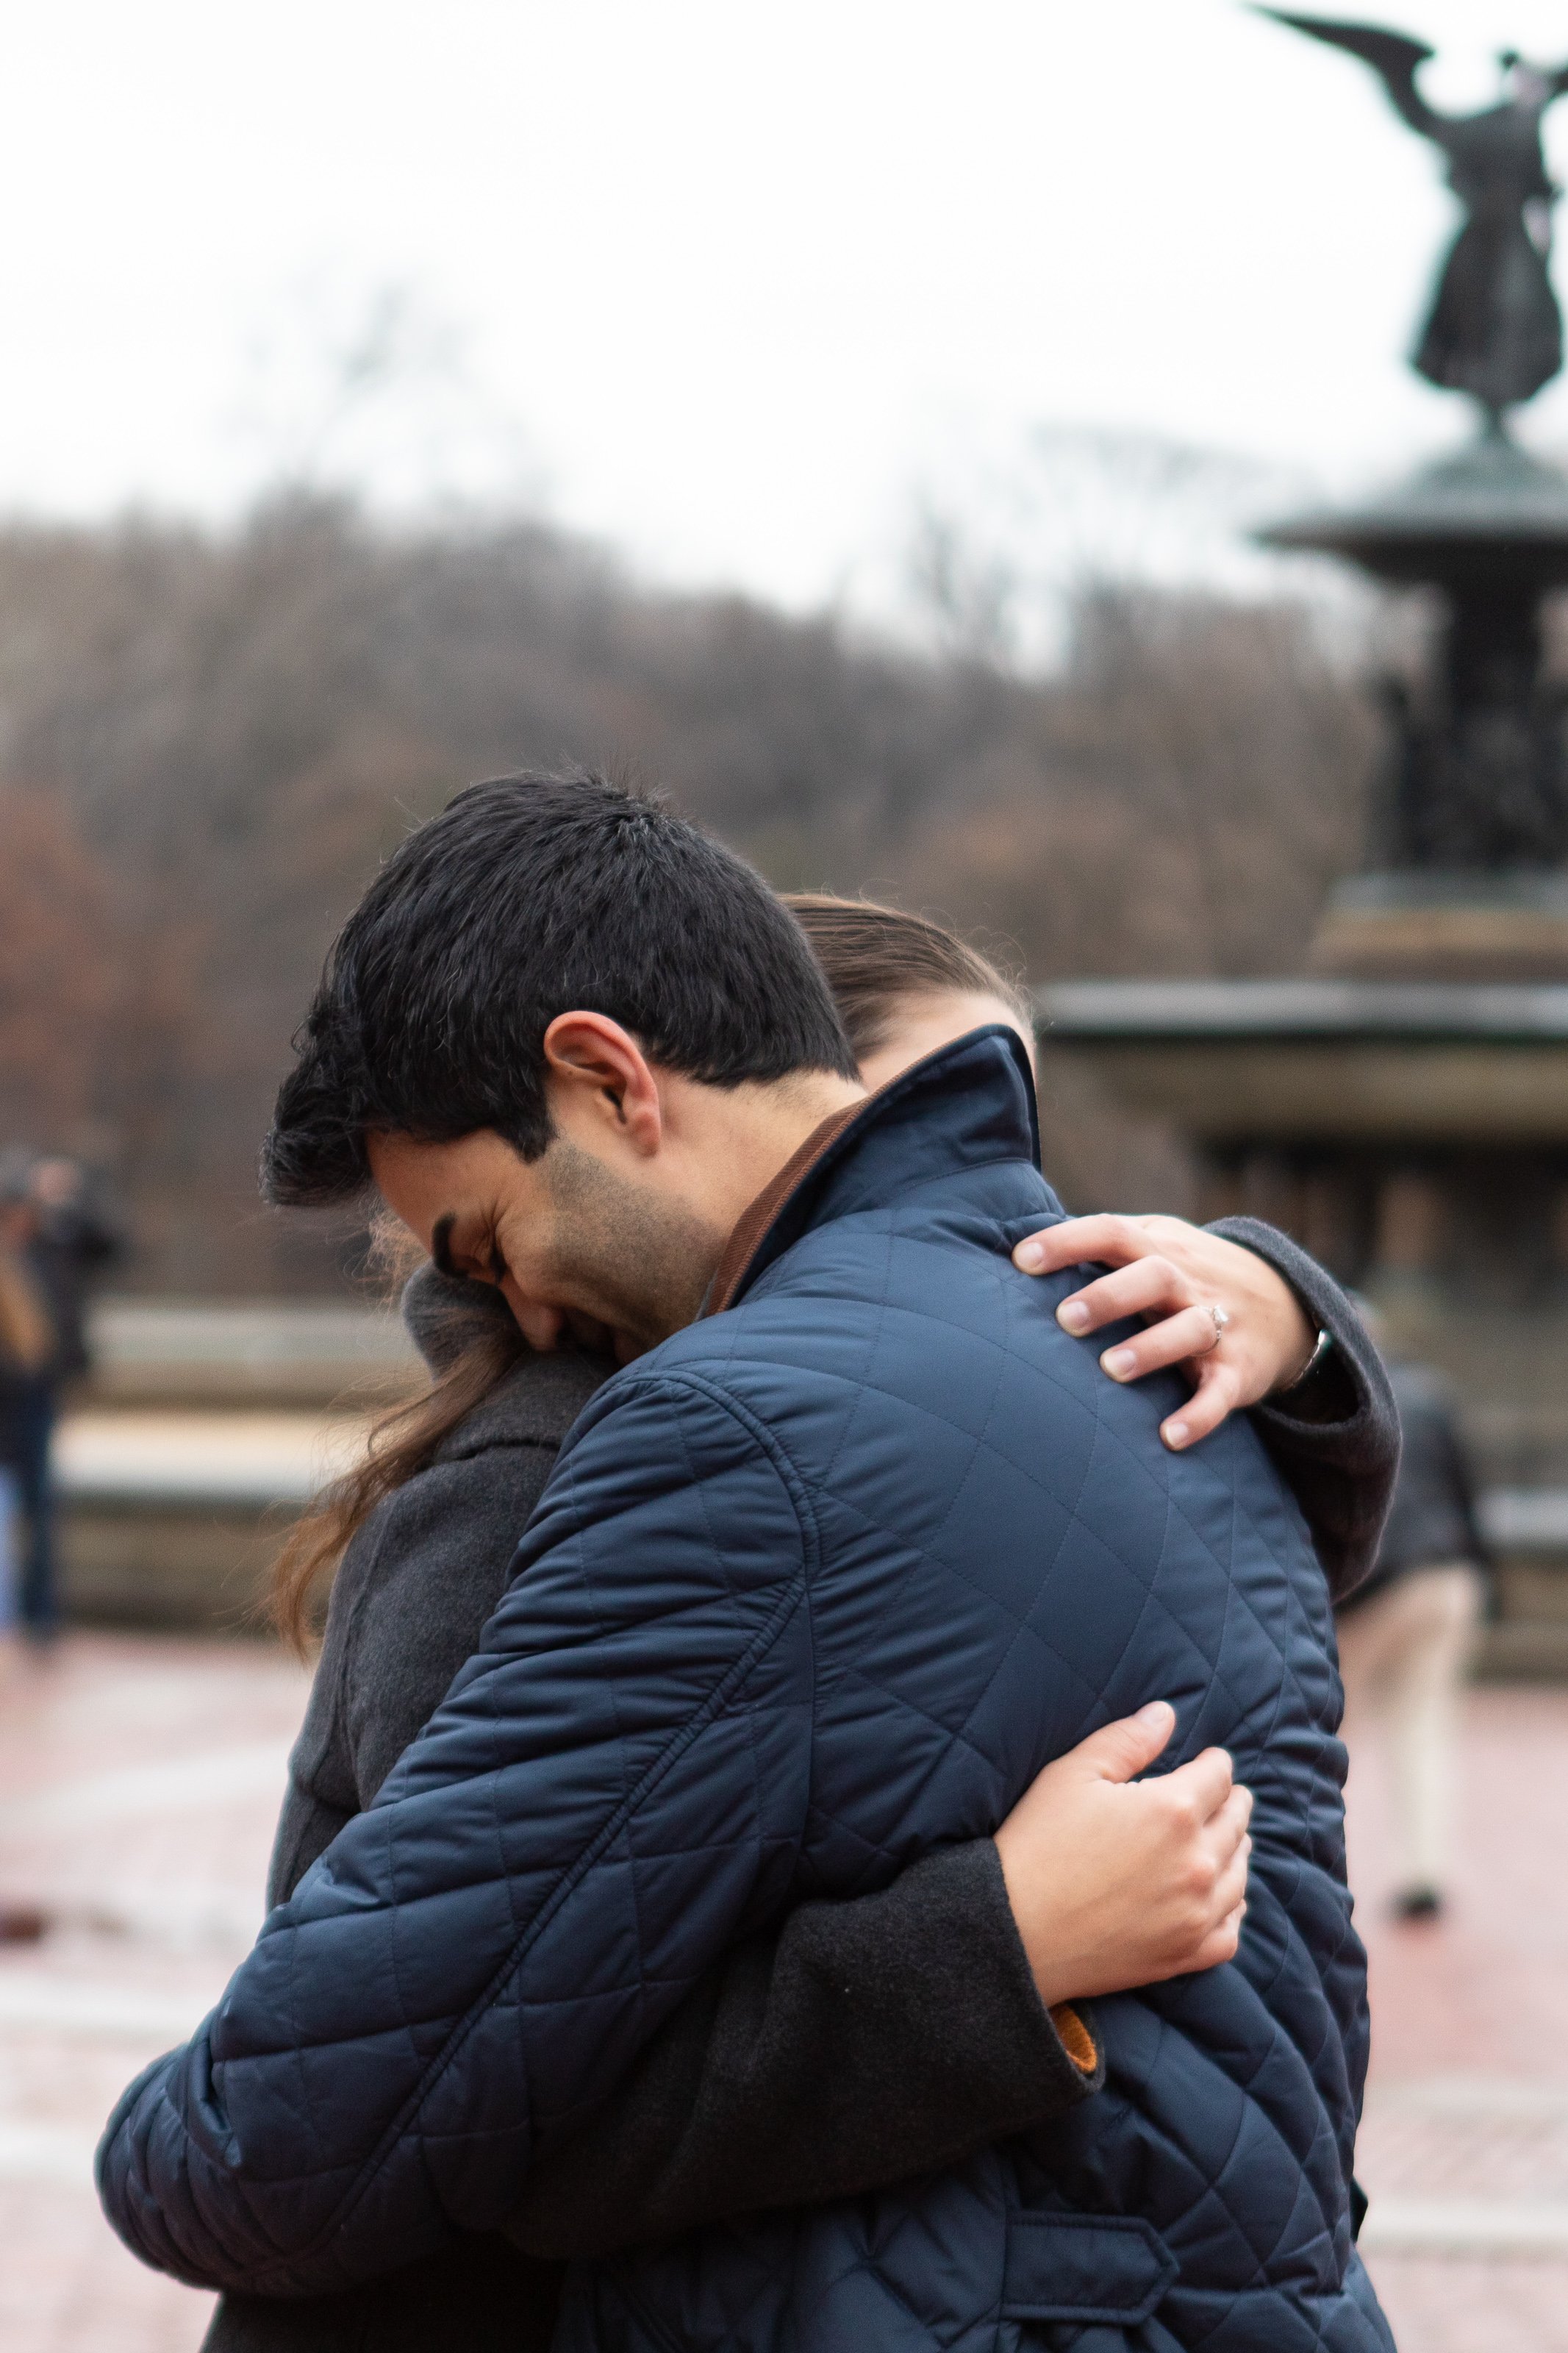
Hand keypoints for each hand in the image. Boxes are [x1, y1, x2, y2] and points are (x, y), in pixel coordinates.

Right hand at [994, 1701, 1250, 2007]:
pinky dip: (1234, 1909)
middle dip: (1232, 1802)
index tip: (1211, 1761)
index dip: (1216, 1763)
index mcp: (1172, 1810)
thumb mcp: (1072, 1775)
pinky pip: (1231, 1930)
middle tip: (1226, 1795)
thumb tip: (1166, 1715)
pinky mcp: (1185, 1954)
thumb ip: (1126, 1740)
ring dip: (1237, 1849)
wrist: (1014, 1932)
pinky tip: (1225, 1897)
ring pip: (1239, 1873)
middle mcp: (1196, 1861)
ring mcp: (1195, 1913)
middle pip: (1236, 1822)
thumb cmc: (1037, 1845)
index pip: (1218, 1777)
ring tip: (1230, 1838)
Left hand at [1012, 1213, 1314, 1450]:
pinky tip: (1169, 1437)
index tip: (1021, 1260)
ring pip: (1189, 1329)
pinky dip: (1199, 1416)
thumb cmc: (1187, 1276)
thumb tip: (1016, 1249)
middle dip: (1109, 1295)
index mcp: (1158, 1247)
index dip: (1067, 1241)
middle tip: (1065, 1318)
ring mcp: (1218, 1325)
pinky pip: (1221, 1394)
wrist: (1287, 1306)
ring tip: (1110, 1369)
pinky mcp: (1239, 1371)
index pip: (1111, 1232)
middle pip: (1153, 1275)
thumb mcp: (1156, 1245)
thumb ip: (1102, 1246)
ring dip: (1151, 1348)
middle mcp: (1188, 1282)